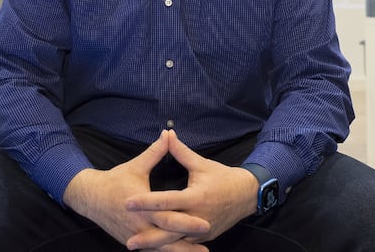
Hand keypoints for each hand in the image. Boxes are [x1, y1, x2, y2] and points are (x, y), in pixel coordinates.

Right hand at [62, 130, 210, 249]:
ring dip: (182, 251)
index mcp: (143, 207)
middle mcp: (140, 225)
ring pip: (162, 248)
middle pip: (168, 236)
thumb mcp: (136, 166)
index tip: (205, 223)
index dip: (187, 221)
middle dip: (189, 240)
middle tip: (209, 236)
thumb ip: (155, 152)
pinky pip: (153, 250)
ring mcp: (136, 236)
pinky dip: (168, 251)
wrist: (91, 198)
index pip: (168, 216)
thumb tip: (168, 134)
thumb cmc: (115, 180)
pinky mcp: (133, 242)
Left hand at [124, 130, 256, 248]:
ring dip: (155, 245)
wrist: (246, 195)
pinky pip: (183, 244)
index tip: (128, 202)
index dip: (146, 202)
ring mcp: (202, 231)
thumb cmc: (222, 177)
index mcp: (196, 197)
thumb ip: (181, 151)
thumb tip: (167, 134)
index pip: (166, 201)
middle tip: (128, 240)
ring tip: (134, 246)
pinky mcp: (204, 237)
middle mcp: (198, 217)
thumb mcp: (201, 163)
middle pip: (169, 229)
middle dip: (148, 236)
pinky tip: (152, 248)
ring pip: (175, 241)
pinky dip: (168, 246)